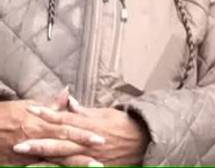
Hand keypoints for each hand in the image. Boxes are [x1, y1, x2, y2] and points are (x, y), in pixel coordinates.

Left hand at [13, 101, 148, 166]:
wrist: (144, 142)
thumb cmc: (126, 125)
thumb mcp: (107, 113)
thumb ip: (86, 111)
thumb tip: (70, 103)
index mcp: (92, 125)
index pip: (65, 118)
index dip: (48, 114)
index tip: (32, 110)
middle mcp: (88, 141)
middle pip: (59, 142)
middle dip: (38, 142)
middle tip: (19, 143)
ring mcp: (90, 156)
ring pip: (62, 159)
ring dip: (43, 159)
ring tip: (25, 160)